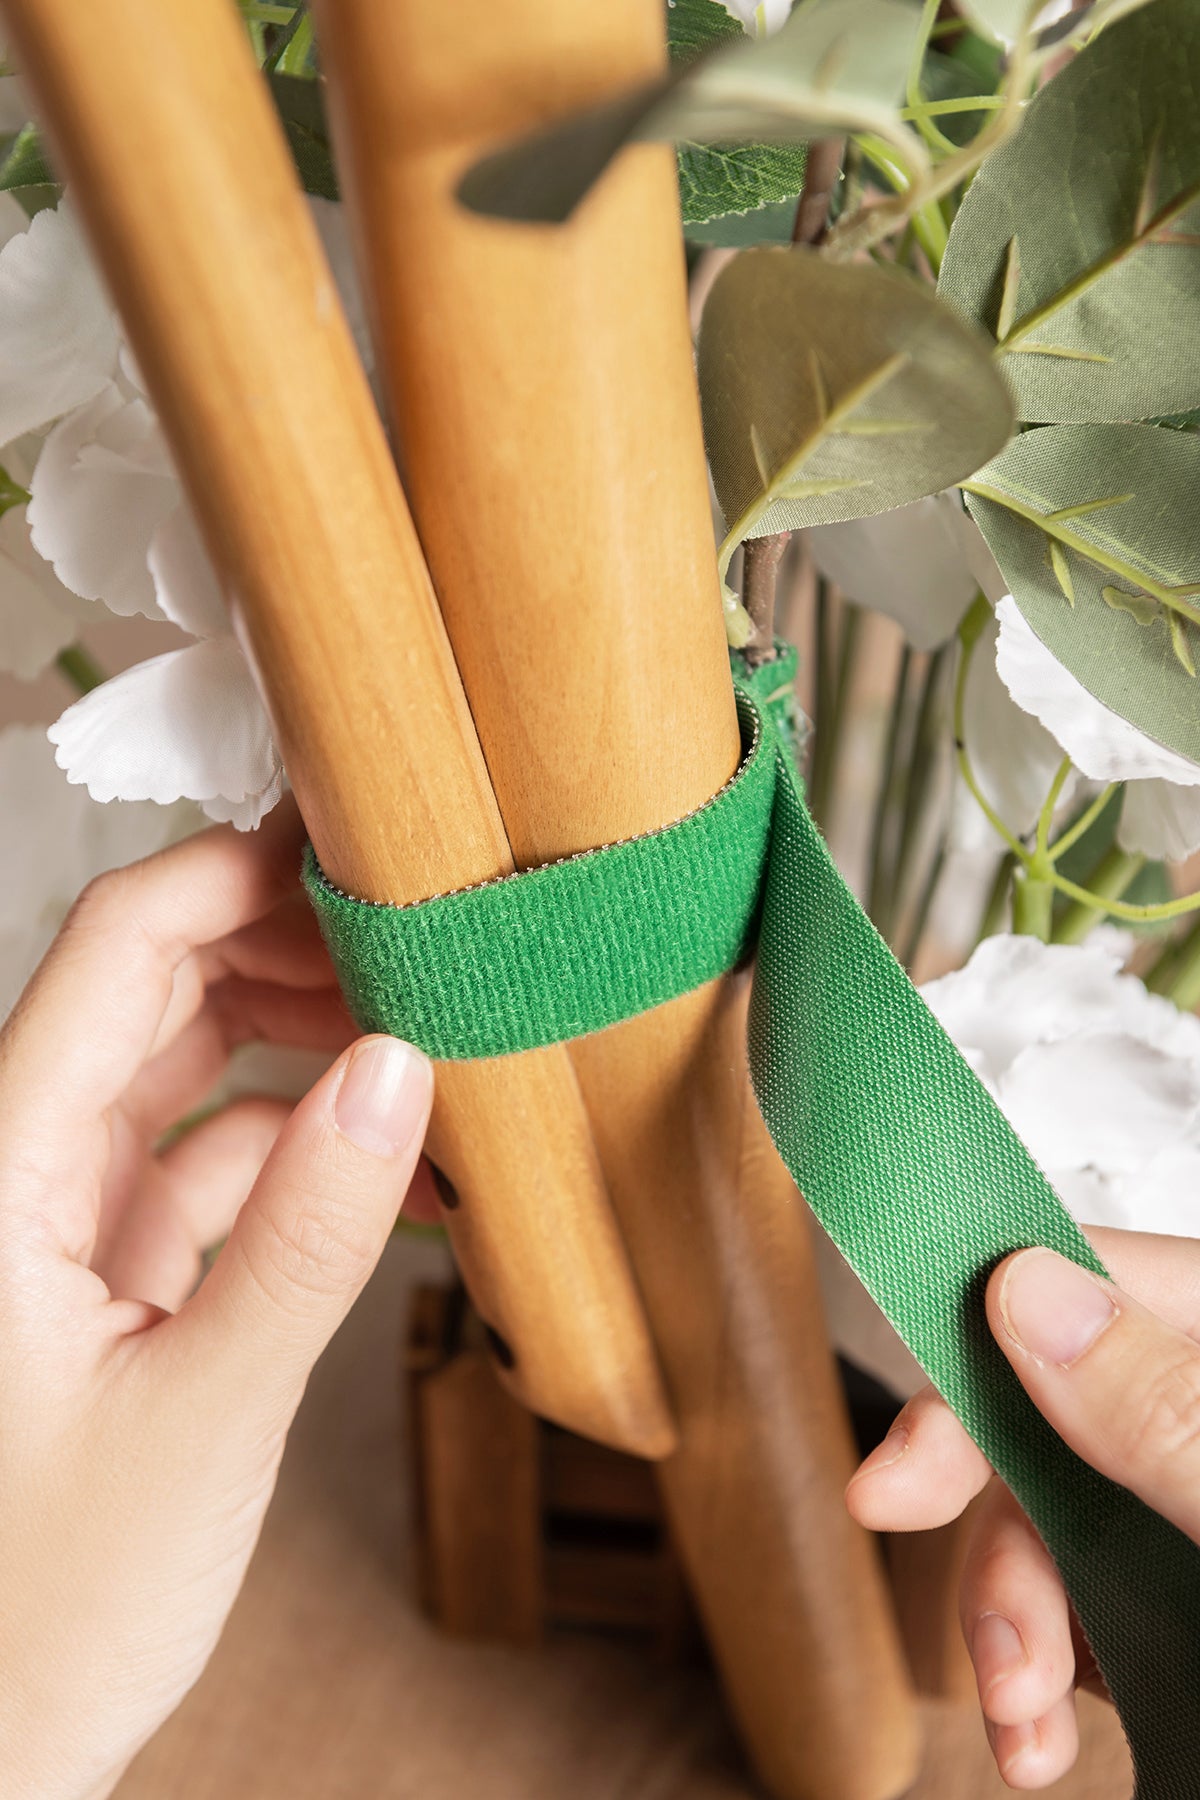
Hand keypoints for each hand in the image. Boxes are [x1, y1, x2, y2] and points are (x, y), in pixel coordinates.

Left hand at [0, 805, 433, 1799]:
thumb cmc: (44, 1611)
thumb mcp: (203, 1415)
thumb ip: (305, 1235)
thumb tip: (400, 1070)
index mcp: (0, 1170)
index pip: (116, 947)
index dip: (233, 871)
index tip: (355, 839)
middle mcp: (22, 1169)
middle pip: (153, 984)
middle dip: (289, 948)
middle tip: (422, 943)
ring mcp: (65, 1218)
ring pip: (187, 1066)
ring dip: (304, 1044)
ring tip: (427, 1044)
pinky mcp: (110, 1272)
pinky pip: (212, 1164)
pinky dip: (301, 1151)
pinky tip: (397, 1170)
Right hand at [847, 1228, 1199, 1788]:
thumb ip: (1170, 1407)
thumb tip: (1027, 1292)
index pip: (1088, 1280)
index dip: (974, 1366)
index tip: (899, 1472)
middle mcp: (1197, 1416)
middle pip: (1051, 1419)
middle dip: (997, 1543)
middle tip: (976, 1643)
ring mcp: (1184, 1501)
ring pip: (1059, 1520)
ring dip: (1010, 1628)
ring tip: (1023, 1724)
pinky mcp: (1183, 1589)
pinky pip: (1092, 1601)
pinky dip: (1050, 1668)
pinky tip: (1044, 1730)